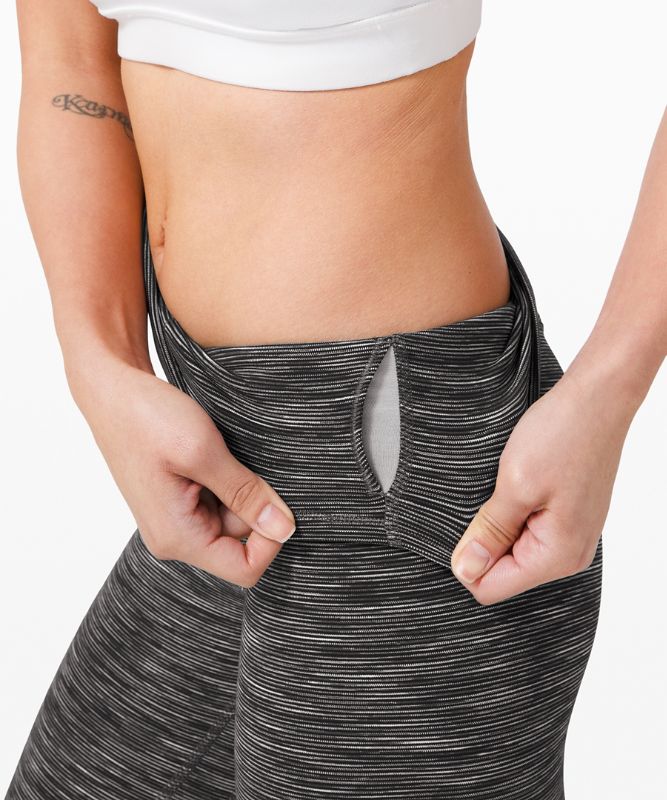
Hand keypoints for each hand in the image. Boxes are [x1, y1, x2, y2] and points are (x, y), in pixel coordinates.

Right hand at [71, 356, 296, 587]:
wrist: (111, 390)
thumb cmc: (146, 418)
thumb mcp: (203, 453)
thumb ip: (245, 494)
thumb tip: (285, 529)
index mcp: (177, 538)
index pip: (244, 568)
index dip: (270, 540)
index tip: (276, 499)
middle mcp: (174, 537)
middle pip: (239, 539)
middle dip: (253, 503)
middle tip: (245, 461)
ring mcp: (173, 518)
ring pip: (231, 516)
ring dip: (240, 487)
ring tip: (224, 452)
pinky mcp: (176, 499)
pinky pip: (217, 501)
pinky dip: (227, 479)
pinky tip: (216, 453)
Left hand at [449, 366, 629, 603]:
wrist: (598, 398)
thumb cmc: (563, 435)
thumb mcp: (514, 485)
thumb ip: (489, 533)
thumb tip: (465, 571)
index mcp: (557, 556)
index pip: (490, 588)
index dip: (467, 559)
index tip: (469, 519)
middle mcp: (568, 554)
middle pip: (501, 571)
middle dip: (484, 538)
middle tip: (492, 496)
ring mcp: (570, 535)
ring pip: (511, 549)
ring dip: (498, 521)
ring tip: (508, 486)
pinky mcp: (566, 516)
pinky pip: (526, 529)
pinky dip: (513, 510)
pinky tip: (519, 482)